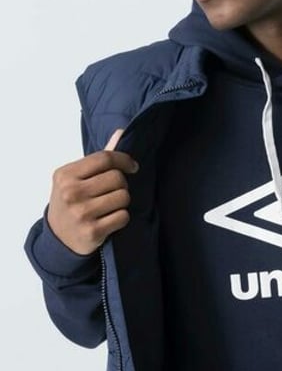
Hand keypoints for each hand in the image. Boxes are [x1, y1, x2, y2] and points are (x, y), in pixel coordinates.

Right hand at [47, 128, 138, 254]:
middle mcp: (70, 193)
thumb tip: (122, 132)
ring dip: (123, 201)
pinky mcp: (92, 232)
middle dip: (122, 184)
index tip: (132, 166)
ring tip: (110, 205)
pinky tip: (110, 219)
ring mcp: (80, 213)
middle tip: (114, 191)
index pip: (105, 158)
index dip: (124, 160)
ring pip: (123, 196)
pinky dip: (122, 217)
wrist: (59, 238)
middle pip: (117, 178)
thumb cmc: (72, 200)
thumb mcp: (77, 177)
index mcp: (65, 175)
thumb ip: (100, 157)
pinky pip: (123, 216)